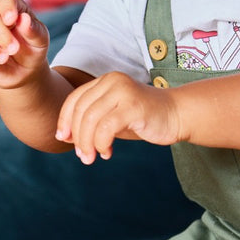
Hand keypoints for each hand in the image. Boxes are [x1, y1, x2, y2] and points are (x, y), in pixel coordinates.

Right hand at [0, 0, 49, 88]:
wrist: (23, 71)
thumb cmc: (32, 49)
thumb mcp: (40, 41)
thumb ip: (34, 30)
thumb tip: (24, 19)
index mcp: (10, 8)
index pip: (6, 0)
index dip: (7, 8)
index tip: (11, 20)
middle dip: (0, 33)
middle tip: (13, 49)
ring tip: (3, 59)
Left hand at [56, 71, 179, 162]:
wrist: (177, 115)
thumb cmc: (143, 118)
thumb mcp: (112, 117)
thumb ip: (92, 121)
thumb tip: (65, 136)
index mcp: (105, 81)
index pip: (75, 98)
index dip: (64, 120)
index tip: (63, 139)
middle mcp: (112, 81)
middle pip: (81, 110)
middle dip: (77, 136)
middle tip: (82, 155)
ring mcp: (123, 91)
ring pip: (91, 119)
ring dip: (87, 143)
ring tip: (91, 157)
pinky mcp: (133, 106)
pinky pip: (106, 127)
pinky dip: (101, 143)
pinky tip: (107, 152)